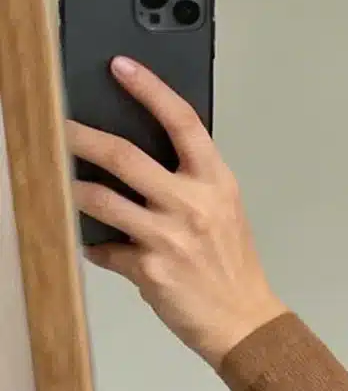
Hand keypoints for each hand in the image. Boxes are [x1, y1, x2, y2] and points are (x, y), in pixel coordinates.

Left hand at [66, 57, 284, 370]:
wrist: (244, 323)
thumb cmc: (232, 268)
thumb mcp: (224, 211)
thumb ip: (192, 181)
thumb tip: (142, 159)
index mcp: (216, 182)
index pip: (181, 122)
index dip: (149, 89)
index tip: (121, 67)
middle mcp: (192, 205)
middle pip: (125, 156)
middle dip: (83, 138)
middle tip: (61, 127)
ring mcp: (169, 238)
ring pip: (103, 200)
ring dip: (76, 191)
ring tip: (64, 184)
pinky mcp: (150, 270)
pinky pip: (109, 250)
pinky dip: (99, 248)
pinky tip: (98, 248)